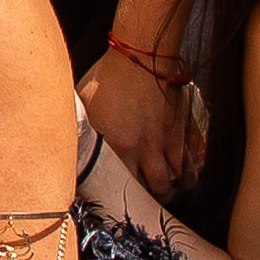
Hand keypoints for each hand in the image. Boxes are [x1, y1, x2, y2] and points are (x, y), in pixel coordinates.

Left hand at [80, 47, 194, 196]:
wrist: (142, 57)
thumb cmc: (109, 77)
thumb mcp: (84, 105)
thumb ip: (82, 130)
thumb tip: (69, 142)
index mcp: (115, 147)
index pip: (117, 186)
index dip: (117, 197)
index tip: (114, 201)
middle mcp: (142, 151)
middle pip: (150, 191)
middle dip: (148, 200)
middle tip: (143, 202)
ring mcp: (164, 144)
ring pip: (173, 183)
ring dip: (169, 193)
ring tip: (164, 195)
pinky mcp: (181, 134)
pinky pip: (190, 164)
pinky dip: (190, 177)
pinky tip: (186, 182)